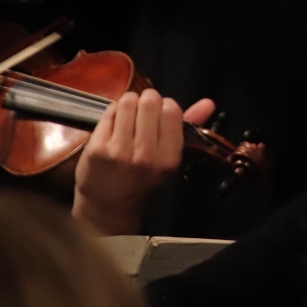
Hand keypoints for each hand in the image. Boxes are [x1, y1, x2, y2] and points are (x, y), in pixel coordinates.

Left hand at [71, 89, 214, 234]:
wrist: (109, 206)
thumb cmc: (142, 178)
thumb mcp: (169, 157)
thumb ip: (188, 126)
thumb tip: (209, 102)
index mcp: (169, 158)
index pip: (171, 110)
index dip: (165, 106)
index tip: (159, 115)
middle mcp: (146, 155)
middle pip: (150, 102)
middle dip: (146, 100)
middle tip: (142, 111)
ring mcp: (119, 152)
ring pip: (128, 102)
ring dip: (129, 104)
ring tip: (128, 116)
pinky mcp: (97, 149)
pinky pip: (109, 113)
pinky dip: (112, 113)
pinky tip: (113, 125)